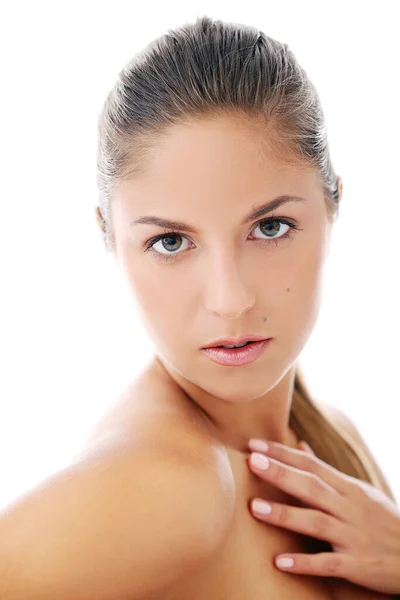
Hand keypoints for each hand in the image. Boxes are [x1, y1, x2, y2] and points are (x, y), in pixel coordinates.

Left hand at [246, 437, 399, 594]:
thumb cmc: (382, 520)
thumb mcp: (358, 491)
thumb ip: (326, 472)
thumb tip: (300, 446)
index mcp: (348, 488)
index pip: (312, 465)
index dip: (283, 453)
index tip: (254, 444)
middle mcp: (350, 508)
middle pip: (312, 486)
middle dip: (281, 473)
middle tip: (251, 461)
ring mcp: (354, 536)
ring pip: (317, 521)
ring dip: (285, 514)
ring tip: (254, 507)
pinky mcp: (358, 564)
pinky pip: (329, 562)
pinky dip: (305, 562)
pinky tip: (280, 561)